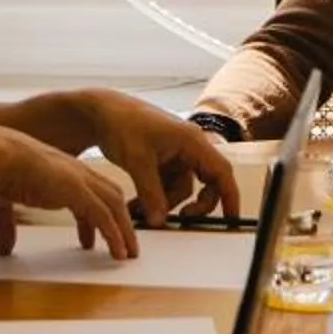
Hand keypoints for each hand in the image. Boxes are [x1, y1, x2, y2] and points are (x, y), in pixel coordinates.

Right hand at [0, 128, 139, 260]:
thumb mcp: (3, 205)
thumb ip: (7, 226)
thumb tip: (6, 249)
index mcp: (59, 171)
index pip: (88, 191)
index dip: (94, 214)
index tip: (92, 238)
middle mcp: (74, 173)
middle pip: (109, 195)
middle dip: (119, 220)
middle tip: (123, 244)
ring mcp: (78, 180)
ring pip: (114, 206)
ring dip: (124, 230)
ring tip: (127, 254)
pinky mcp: (77, 191)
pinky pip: (104, 216)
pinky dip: (114, 234)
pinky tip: (118, 252)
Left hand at [77, 93, 241, 226]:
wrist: (101, 113)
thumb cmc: (122, 124)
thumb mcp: (138, 161)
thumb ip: (151, 194)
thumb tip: (159, 221)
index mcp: (192, 140)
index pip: (221, 171)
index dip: (230, 196)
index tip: (231, 219)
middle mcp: (189, 147)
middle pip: (207, 183)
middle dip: (194, 205)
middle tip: (181, 220)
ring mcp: (176, 155)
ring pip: (182, 189)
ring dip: (164, 204)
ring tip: (137, 213)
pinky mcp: (163, 161)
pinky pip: (166, 187)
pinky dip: (154, 199)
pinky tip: (135, 206)